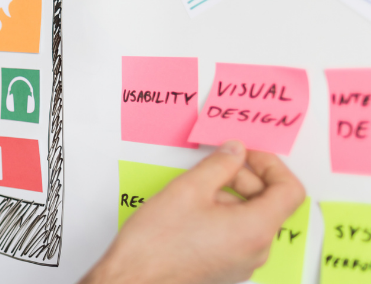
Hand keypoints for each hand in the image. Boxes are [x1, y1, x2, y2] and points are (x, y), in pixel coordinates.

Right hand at [80, 141, 305, 283]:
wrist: (133, 278)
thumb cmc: (156, 244)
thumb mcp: (188, 189)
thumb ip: (219, 164)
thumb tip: (235, 152)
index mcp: (255, 230)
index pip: (289, 190)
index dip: (271, 165)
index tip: (249, 155)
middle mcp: (256, 250)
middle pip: (269, 204)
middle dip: (245, 179)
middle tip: (215, 166)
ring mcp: (242, 262)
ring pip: (250, 218)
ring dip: (230, 197)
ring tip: (195, 191)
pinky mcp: (226, 268)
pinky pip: (237, 234)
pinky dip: (222, 215)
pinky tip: (192, 210)